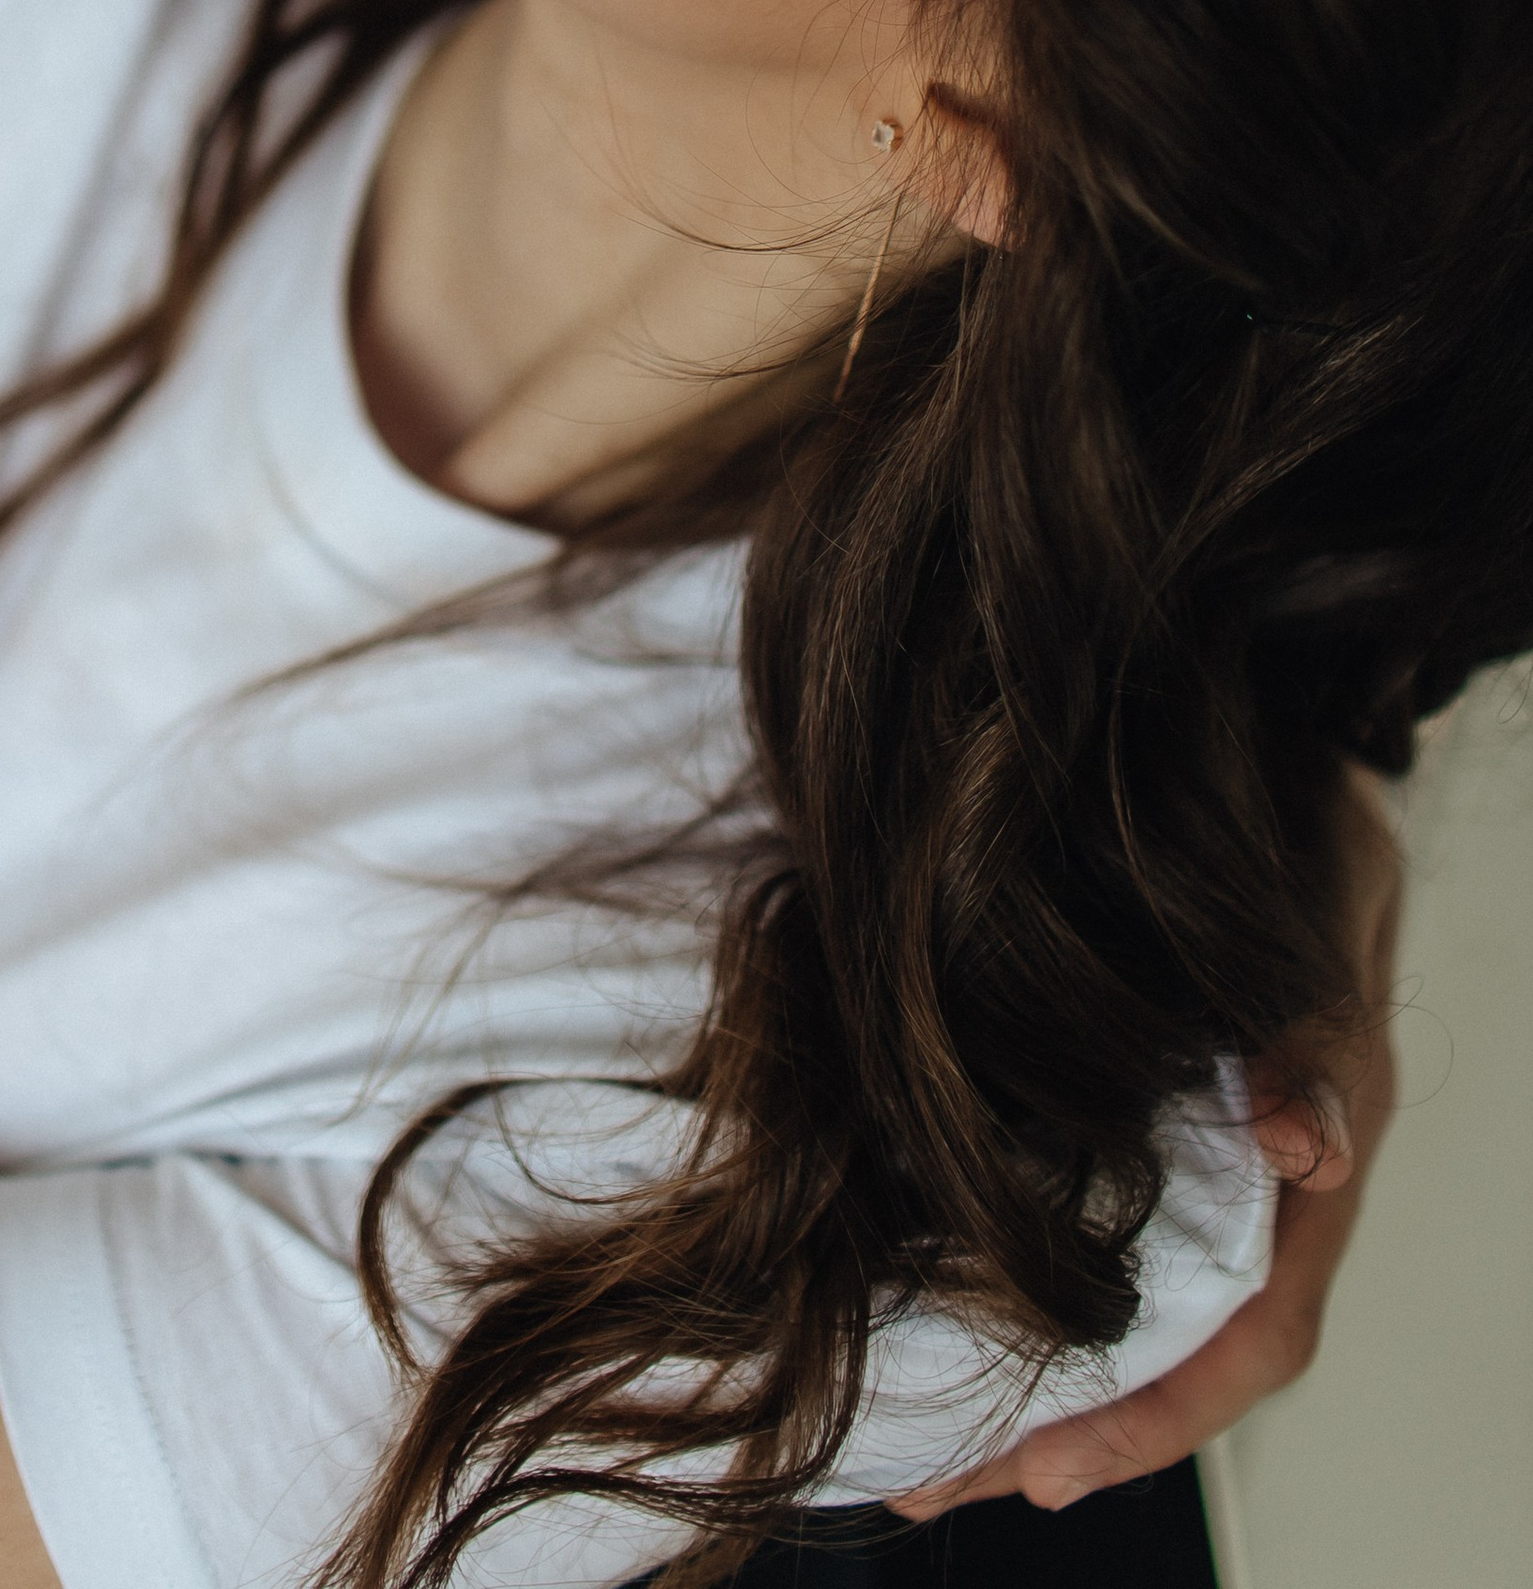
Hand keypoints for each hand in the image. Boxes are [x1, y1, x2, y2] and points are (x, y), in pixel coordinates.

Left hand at [891, 790, 1402, 1520]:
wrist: (1278, 754)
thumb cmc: (1301, 840)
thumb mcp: (1324, 915)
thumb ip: (1323, 1038)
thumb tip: (1306, 1146)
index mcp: (1310, 1167)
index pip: (1249, 1337)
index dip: (1157, 1414)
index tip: (1050, 1469)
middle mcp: (1250, 1185)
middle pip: (1166, 1355)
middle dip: (1058, 1432)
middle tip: (931, 1480)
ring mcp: (1190, 1158)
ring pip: (1114, 1303)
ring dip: (1021, 1379)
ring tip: (910, 1438)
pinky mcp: (1128, 1114)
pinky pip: (1078, 1225)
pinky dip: (1005, 1278)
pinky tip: (915, 1298)